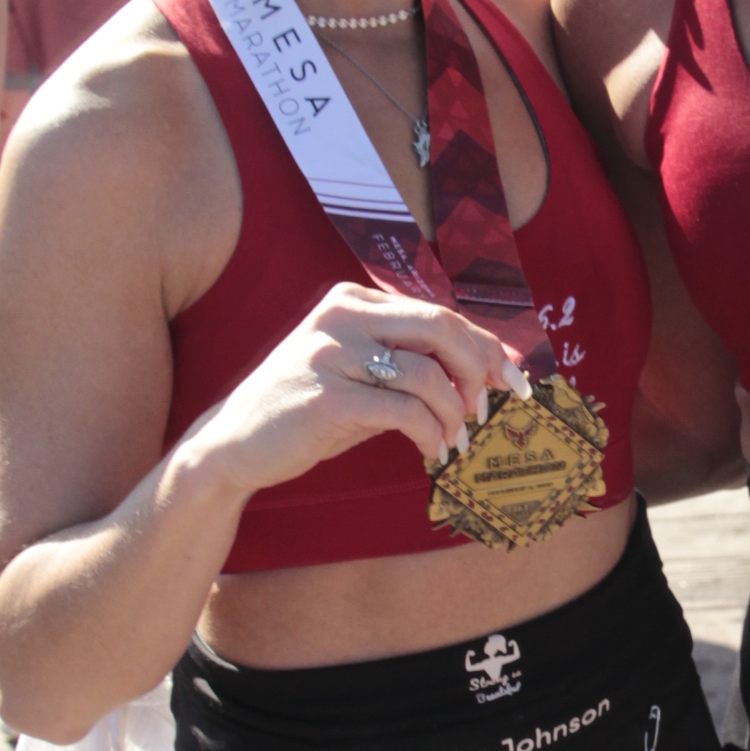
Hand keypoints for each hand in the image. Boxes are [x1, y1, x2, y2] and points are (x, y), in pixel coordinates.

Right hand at [195, 283, 532, 496]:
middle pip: (441, 327)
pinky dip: (429, 433)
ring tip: (453, 439)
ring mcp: (332, 354)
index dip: (487, 346)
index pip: (439, 313)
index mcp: (354, 299)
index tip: (514, 379)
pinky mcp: (328, 398)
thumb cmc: (309, 409)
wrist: (234, 443)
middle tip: (487, 408)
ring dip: (453, 413)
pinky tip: (430, 451)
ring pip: (427, 373)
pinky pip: (404, 411)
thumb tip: (489, 368)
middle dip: (479, 369)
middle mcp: (342, 316)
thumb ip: (413, 361)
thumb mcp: (361, 373)